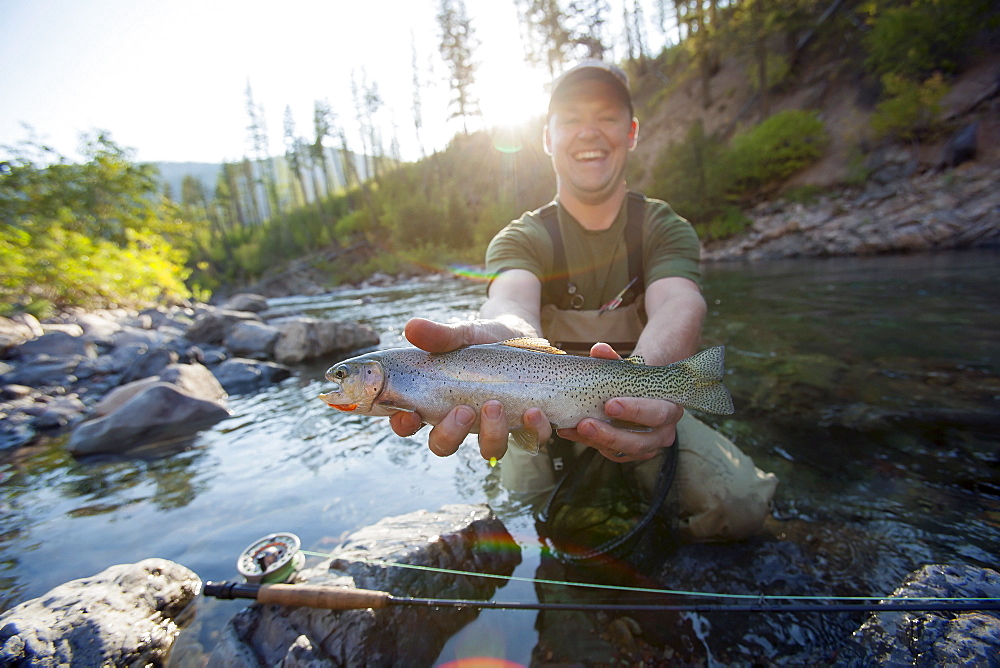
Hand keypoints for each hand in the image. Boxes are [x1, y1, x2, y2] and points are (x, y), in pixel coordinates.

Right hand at [388, 318, 551, 459]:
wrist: (519, 333)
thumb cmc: (482, 338)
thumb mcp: (462, 334)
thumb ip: (439, 335)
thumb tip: (411, 327)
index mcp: (436, 401)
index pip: (409, 423)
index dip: (404, 426)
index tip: (410, 415)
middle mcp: (462, 420)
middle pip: (445, 445)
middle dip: (451, 434)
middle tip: (463, 410)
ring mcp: (494, 426)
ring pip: (489, 450)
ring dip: (492, 434)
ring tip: (496, 405)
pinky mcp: (525, 424)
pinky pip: (531, 440)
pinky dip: (534, 430)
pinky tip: (534, 411)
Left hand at [556, 342, 683, 461]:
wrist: (642, 390)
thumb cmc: (638, 379)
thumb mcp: (631, 368)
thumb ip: (615, 360)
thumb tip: (599, 349)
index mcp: (670, 408)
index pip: (658, 414)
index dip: (635, 411)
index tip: (609, 404)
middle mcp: (663, 432)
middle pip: (640, 441)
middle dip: (611, 434)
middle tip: (585, 424)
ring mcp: (648, 446)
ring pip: (624, 451)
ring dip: (597, 441)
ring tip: (574, 428)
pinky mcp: (631, 453)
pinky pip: (611, 454)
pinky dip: (590, 443)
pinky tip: (571, 432)